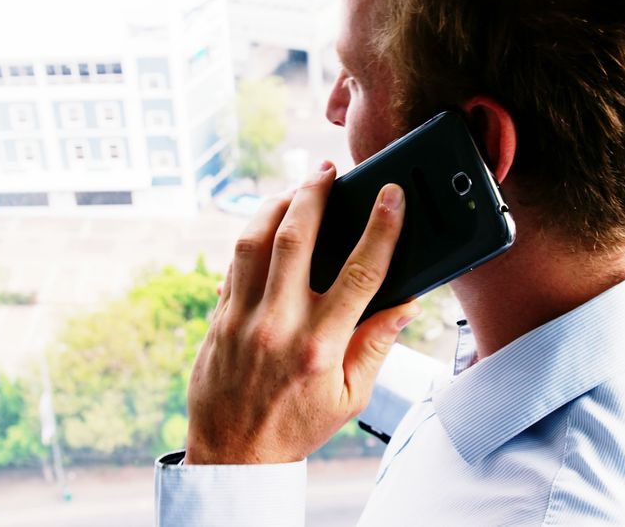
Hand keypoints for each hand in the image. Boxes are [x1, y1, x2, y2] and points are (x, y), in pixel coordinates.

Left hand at [185, 161, 419, 463]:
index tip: (392, 194)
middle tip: (328, 169)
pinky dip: (252, 235)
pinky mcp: (218, 319)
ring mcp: (241, 319)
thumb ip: (376, 344)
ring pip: (253, 241)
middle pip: (295, 238)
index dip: (381, 227)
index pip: (360, 271)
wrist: (233, 455)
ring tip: (296, 187)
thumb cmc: (297, 427)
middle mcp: (278, 324)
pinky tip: (268, 224)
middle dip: (315, 194)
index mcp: (320, 346)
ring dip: (276, 204)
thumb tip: (406, 302)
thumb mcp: (351, 397)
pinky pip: (233, 264)